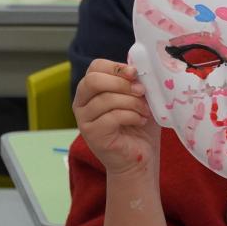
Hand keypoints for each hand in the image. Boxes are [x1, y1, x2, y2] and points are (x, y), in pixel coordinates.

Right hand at [73, 59, 160, 175]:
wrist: (138, 158)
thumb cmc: (138, 126)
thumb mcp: (139, 98)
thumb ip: (135, 82)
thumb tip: (139, 67)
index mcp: (91, 90)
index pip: (95, 67)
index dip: (116, 67)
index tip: (135, 73)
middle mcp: (81, 103)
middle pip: (93, 80)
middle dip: (121, 83)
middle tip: (141, 91)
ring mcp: (84, 120)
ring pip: (106, 99)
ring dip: (132, 103)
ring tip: (145, 111)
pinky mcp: (92, 135)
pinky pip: (111, 117)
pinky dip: (131, 116)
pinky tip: (140, 121)